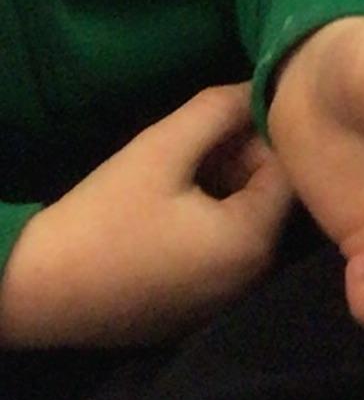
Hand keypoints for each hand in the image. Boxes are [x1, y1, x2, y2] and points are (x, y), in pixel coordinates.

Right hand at [0, 85, 293, 347]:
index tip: (220, 123)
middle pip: (270, 202)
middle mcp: (254, 277)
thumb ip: (216, 112)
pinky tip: (165, 211)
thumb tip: (258, 87)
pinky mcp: (198, 312)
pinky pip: (221, 256)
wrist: (37, 290)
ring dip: (222, 192)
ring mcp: (226, 301)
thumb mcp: (160, 150)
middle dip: (241, 164)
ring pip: (245, 227)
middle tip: (193, 143)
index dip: (260, 138)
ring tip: (176, 171)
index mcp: (255, 241)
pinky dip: (206, 227)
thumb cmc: (102, 216)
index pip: (290, 173)